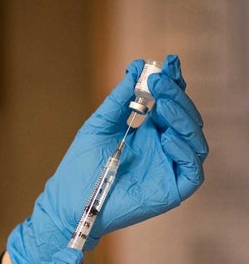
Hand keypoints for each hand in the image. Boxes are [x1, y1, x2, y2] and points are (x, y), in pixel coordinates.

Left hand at [7, 55, 207, 263]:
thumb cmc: (81, 165)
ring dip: (182, 118)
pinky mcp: (172, 189)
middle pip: (185, 118)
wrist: (68, 201)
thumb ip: (119, 99)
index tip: (168, 62)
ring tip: (163, 102)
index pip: (169, 103)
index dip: (173, 83)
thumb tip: (136, 67)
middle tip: (159, 81)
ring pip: (194, 140)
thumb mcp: (99, 124)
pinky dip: (184, 150)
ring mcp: (169, 168)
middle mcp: (164, 147)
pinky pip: (192, 169)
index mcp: (149, 131)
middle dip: (176, 96)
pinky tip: (167, 137)